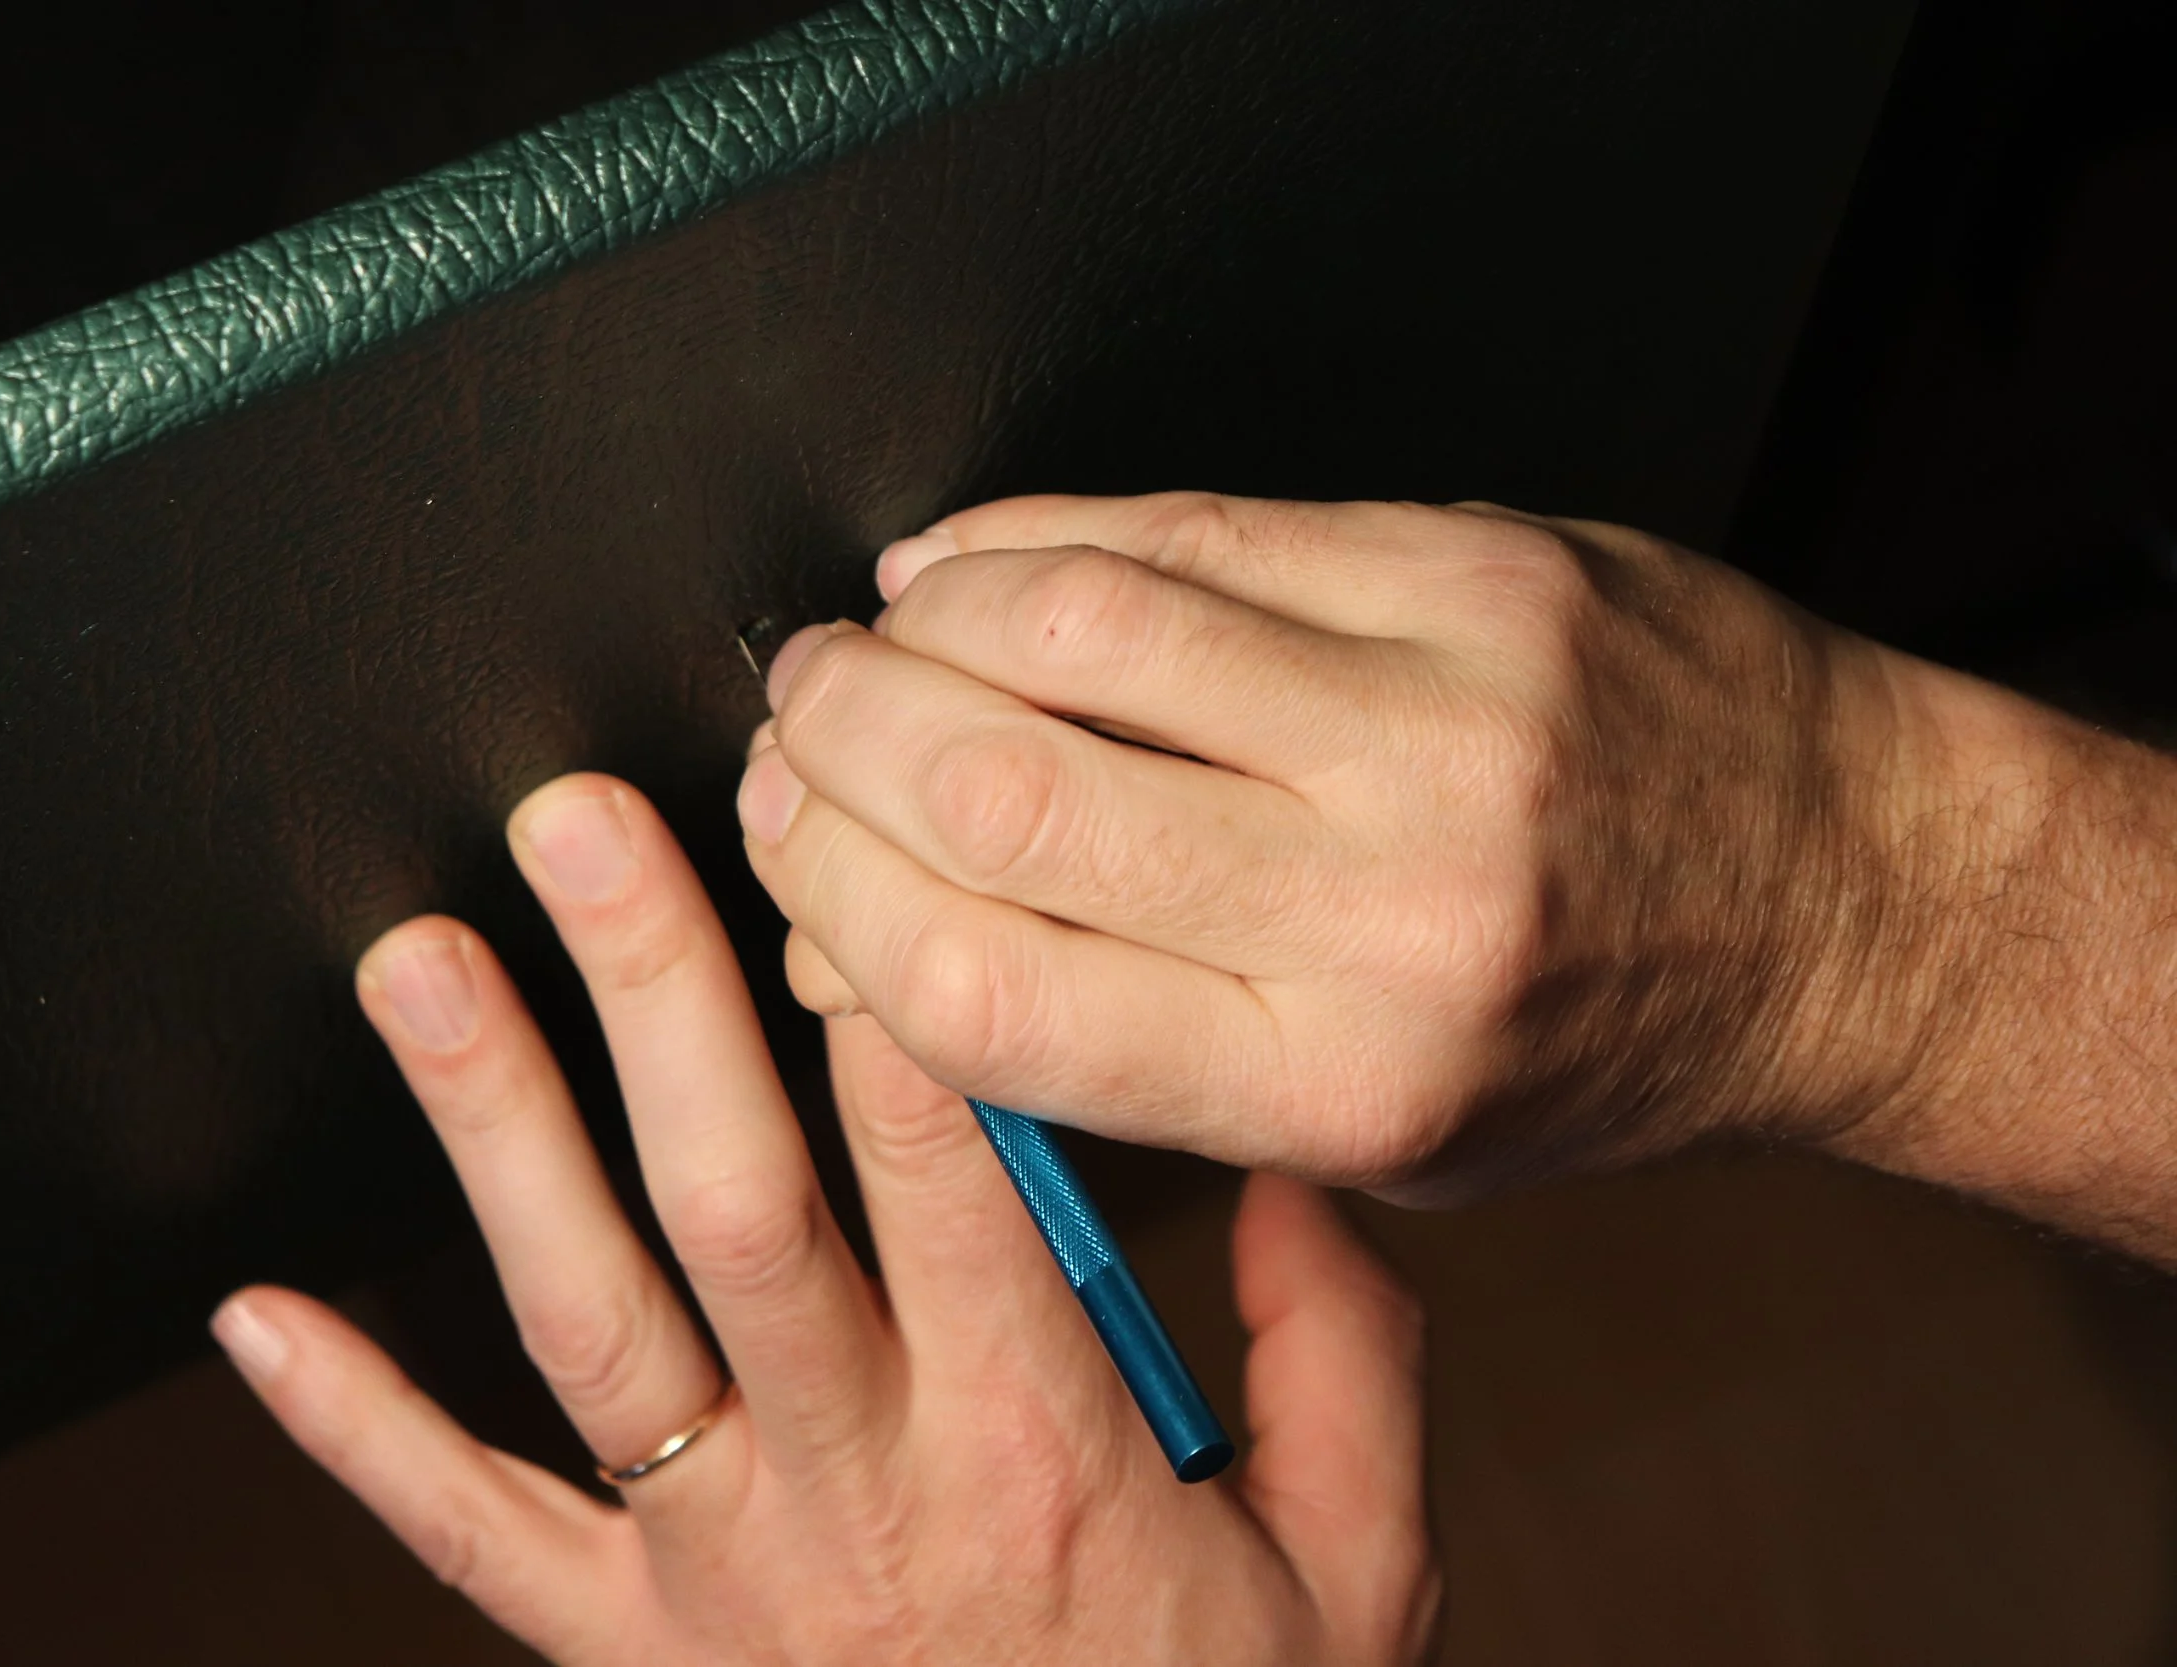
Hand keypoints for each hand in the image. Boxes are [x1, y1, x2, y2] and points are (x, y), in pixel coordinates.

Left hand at [212, 775, 1437, 1663]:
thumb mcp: (1353, 1579)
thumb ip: (1341, 1362)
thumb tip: (1289, 1178)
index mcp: (1033, 1453)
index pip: (951, 1181)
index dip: (887, 999)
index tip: (840, 846)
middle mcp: (855, 1493)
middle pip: (737, 1208)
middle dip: (652, 998)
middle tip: (580, 831)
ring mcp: (715, 1575)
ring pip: (586, 1323)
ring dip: (494, 1132)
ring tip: (423, 970)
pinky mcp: (624, 1650)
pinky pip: (466, 1533)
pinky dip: (353, 1428)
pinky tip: (257, 1321)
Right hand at [737, 493, 1941, 1197]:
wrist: (1838, 897)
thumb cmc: (1586, 1036)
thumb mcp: (1356, 1134)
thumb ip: (1115, 1052)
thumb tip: (854, 956)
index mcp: (1339, 1083)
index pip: (987, 996)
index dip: (833, 908)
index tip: (784, 857)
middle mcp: (1385, 906)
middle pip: (1001, 797)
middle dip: (837, 745)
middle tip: (794, 721)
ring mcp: (1435, 718)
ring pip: (1076, 633)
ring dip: (918, 622)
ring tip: (869, 636)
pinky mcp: (1465, 574)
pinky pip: (1191, 528)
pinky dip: (1037, 538)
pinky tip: (974, 560)